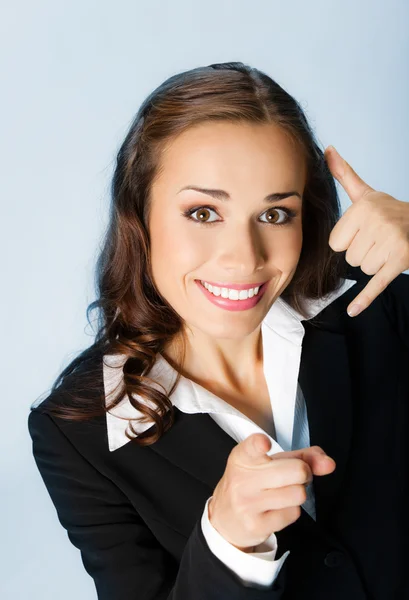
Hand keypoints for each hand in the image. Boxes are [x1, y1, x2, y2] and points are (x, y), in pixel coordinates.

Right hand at [208, 433, 335, 551]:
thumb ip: (302, 457)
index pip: (252, 447)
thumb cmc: (253, 483)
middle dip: (304, 473)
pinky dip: (291, 510)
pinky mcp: (256, 524)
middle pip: (297, 471)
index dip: (260, 444)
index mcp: (243, 457)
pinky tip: (276, 508)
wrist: (225, 517)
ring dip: (297, 493)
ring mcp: (248, 503)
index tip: (264, 444)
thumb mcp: (271, 463)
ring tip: (282, 493)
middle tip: (292, 477)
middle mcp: (242, 478)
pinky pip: (293, 513)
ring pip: (298, 494)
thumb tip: (329, 463)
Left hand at [325, 145, 408, 316]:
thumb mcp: (368, 193)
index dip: (348, 241)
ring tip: (387, 247)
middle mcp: (378, 222)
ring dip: (372, 263)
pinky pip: (375, 284)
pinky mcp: (399, 262)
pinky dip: (364, 300)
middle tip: (379, 240)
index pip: (335, 243)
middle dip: (362, 252)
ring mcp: (391, 243)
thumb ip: (345, 174)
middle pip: (348, 257)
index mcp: (363, 207)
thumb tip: (327, 149)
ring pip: (361, 269)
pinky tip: (352, 311)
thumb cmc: (390, 211)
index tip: (366, 231)